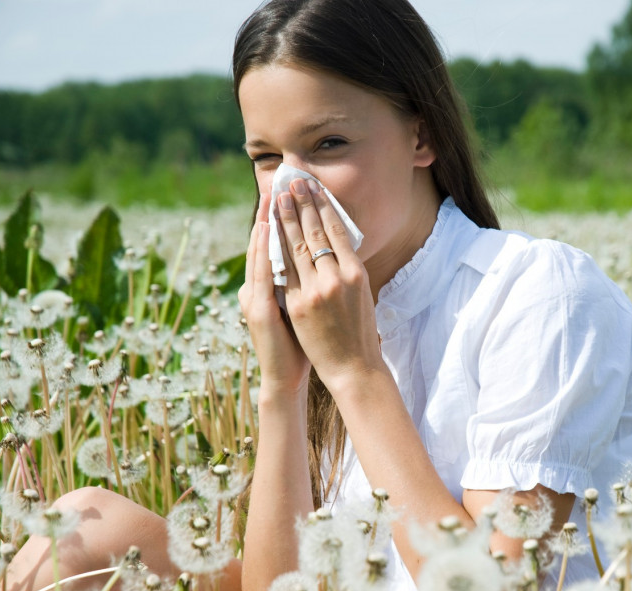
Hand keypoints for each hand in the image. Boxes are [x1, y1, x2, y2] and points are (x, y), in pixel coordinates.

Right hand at [238, 192, 310, 398]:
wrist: (287, 378)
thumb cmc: (301, 344)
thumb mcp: (303, 306)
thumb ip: (306, 282)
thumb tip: (324, 257)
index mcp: (269, 287)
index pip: (276, 246)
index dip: (281, 219)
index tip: (291, 192)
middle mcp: (257, 288)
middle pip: (267, 243)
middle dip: (274, 211)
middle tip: (280, 182)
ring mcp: (255, 297)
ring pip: (261, 252)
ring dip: (266, 222)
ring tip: (272, 195)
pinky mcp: (258, 309)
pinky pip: (261, 272)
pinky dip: (263, 249)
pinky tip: (267, 229)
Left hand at [274, 177, 383, 389]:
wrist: (353, 367)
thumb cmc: (359, 331)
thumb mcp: (361, 295)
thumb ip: (347, 270)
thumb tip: (337, 243)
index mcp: (356, 273)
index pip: (337, 230)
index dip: (323, 206)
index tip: (313, 188)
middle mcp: (338, 278)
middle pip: (315, 233)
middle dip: (302, 205)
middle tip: (292, 182)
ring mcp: (317, 291)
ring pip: (297, 247)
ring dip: (286, 219)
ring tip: (279, 198)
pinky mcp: (299, 305)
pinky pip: (284, 271)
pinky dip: (276, 248)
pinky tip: (270, 231)